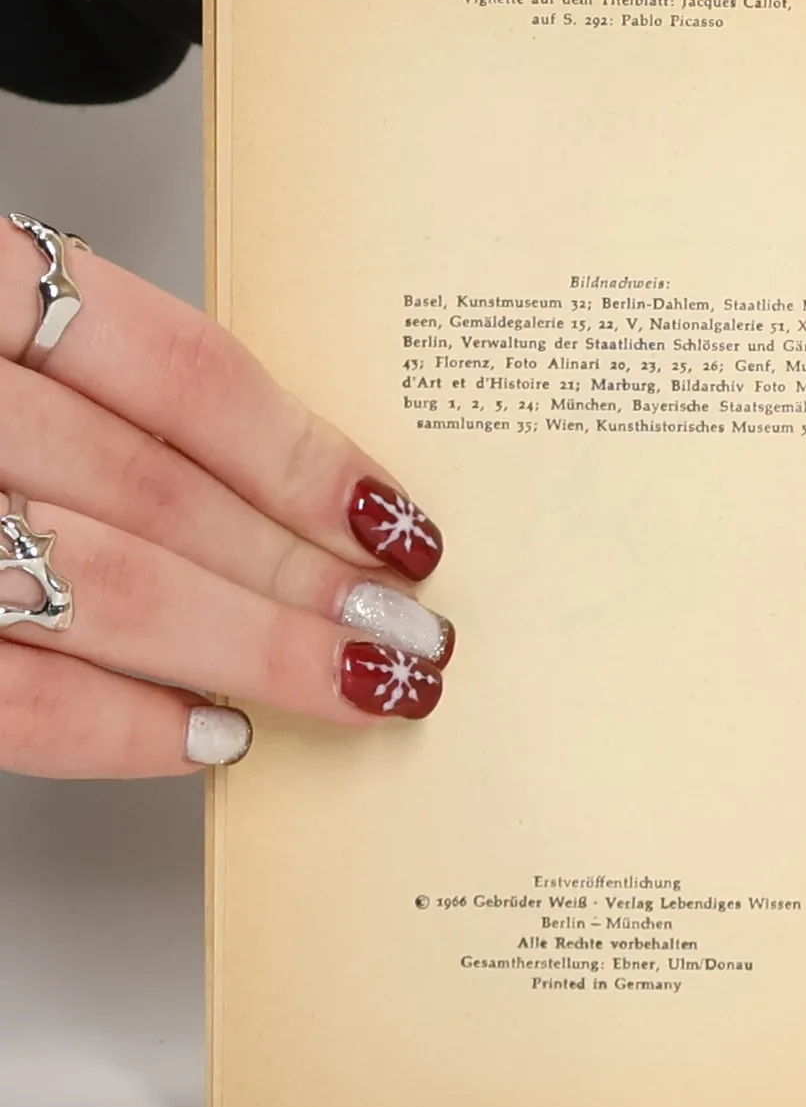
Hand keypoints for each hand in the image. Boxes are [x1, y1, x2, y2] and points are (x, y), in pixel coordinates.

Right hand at [0, 219, 454, 778]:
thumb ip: (90, 381)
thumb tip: (281, 495)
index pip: (176, 371)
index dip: (307, 455)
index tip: (400, 519)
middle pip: (152, 492)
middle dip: (301, 575)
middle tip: (414, 630)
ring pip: (95, 588)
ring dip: (248, 649)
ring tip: (355, 683)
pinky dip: (112, 725)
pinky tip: (210, 735)